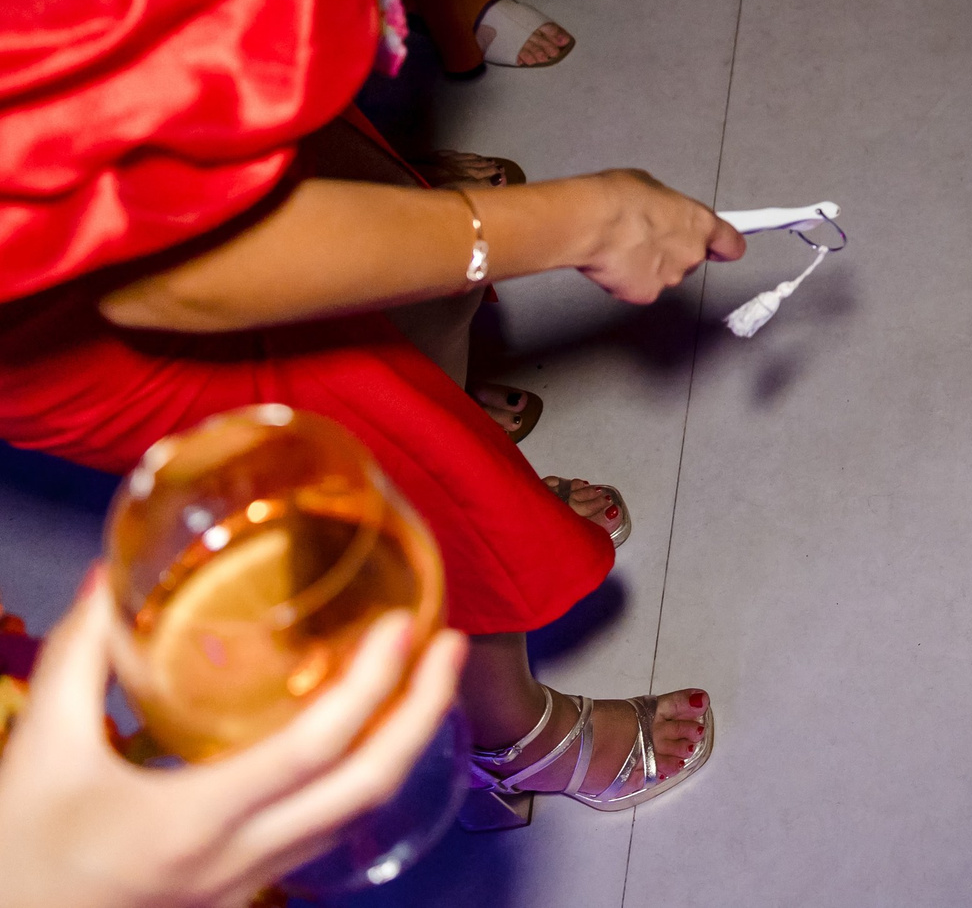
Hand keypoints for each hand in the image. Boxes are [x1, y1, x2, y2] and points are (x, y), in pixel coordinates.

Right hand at [0, 574, 466, 907]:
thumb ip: (81, 656)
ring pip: (356, 816)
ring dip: (404, 746)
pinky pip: (329, 833)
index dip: (374, 685)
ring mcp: (248, 886)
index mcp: (192, 820)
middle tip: (452, 646)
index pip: (314, 749)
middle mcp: (238, 860)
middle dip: (426, 713)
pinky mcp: (245, 894)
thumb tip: (114, 571)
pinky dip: (362, 778)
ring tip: (423, 678)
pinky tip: (366, 734)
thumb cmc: (17, 853)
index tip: (407, 627)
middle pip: (368, 787)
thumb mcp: (39, 750)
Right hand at [569, 170, 745, 302]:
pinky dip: (630, 277)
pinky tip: (616, 261)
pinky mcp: (646, 293)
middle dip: (674, 249)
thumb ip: (667, 205)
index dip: (725, 245)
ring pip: (666, 273)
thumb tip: (662, 209)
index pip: (731, 244)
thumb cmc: (615, 200)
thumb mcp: (650, 186)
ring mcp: (670, 277)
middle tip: (648, 236)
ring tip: (626, 244)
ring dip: (652, 263)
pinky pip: (642, 286)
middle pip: (692, 258)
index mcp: (699, 223)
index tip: (724, 246)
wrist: (589, 224)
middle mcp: (691, 253)